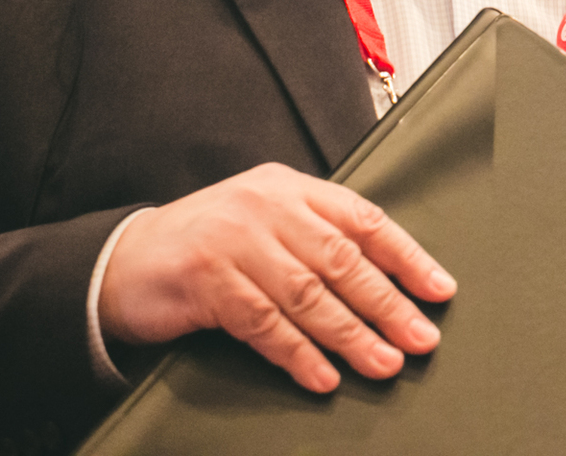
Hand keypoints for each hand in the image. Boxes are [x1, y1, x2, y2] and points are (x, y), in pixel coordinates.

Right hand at [99, 162, 455, 391]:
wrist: (126, 258)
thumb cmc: (210, 242)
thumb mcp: (267, 221)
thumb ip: (318, 236)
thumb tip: (390, 279)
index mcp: (291, 188)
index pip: (363, 219)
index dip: (407, 256)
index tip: (439, 290)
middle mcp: (267, 208)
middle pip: (342, 259)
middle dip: (388, 303)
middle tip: (421, 338)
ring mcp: (235, 242)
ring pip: (308, 294)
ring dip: (351, 335)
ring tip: (384, 363)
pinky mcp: (207, 282)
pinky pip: (264, 324)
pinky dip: (298, 353)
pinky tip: (323, 376)